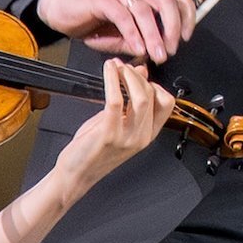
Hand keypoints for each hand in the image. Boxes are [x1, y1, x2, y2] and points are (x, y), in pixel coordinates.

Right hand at [39, 0, 192, 65]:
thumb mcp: (121, 37)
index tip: (186, 37)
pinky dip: (133, 34)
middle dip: (173, 27)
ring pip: (146, 10)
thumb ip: (138, 42)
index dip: (187, 15)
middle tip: (171, 50)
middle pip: (166, 1)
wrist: (63, 12)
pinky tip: (137, 49)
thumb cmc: (94, 23)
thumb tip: (155, 53)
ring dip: (154, 35)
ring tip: (156, 54)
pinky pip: (123, 16)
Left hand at [62, 58, 171, 196]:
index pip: (167, 104)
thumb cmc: (93, 151)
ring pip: (140, 97)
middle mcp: (141, 137)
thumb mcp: (117, 123)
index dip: (155, 84)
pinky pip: (116, 100)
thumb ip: (129, 100)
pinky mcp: (108, 134)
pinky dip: (112, 80)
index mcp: (147, 135)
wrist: (75, 175)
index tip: (140, 75)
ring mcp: (126, 137)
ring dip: (128, 76)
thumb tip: (140, 72)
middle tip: (124, 68)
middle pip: (152, 96)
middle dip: (137, 75)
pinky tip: (108, 70)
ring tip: (117, 67)